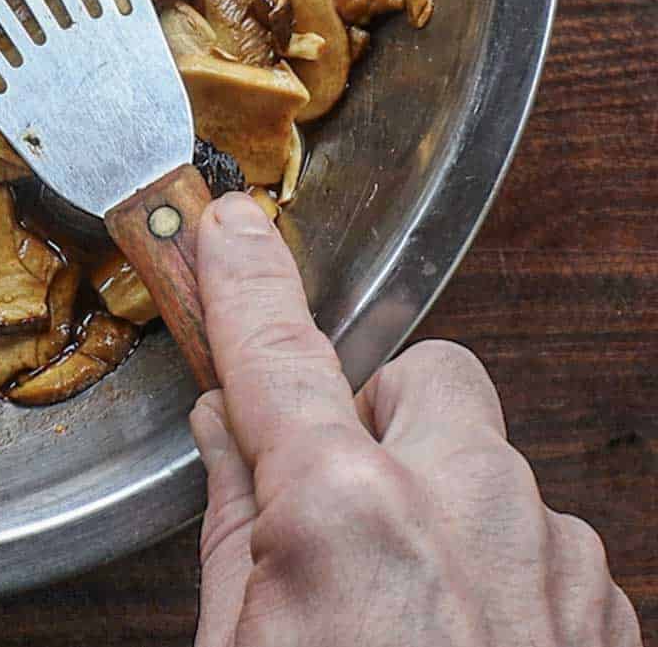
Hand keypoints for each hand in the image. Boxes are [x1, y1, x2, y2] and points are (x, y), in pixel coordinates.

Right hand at [191, 193, 639, 645]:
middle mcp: (469, 509)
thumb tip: (230, 435)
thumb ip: (236, 528)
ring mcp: (551, 557)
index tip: (233, 227)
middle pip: (426, 376)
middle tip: (339, 500)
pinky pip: (540, 540)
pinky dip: (499, 573)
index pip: (279, 354)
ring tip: (403, 609)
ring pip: (489, 467)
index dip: (245, 279)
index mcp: (351, 514)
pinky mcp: (604, 609)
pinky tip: (462, 640)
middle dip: (378, 417)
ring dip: (440, 508)